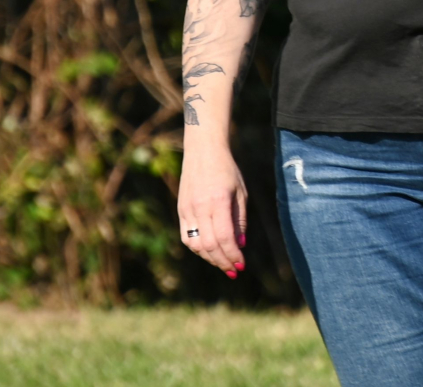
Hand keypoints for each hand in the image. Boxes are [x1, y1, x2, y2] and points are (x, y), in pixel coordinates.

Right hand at [177, 144, 247, 277]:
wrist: (203, 151)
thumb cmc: (227, 170)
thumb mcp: (240, 192)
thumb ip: (239, 220)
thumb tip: (240, 245)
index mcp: (217, 201)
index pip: (224, 238)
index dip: (233, 255)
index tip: (241, 265)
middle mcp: (199, 207)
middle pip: (209, 245)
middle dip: (222, 261)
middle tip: (233, 271)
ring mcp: (187, 209)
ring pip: (195, 245)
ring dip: (209, 258)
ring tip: (223, 263)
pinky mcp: (180, 210)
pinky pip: (186, 237)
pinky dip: (198, 248)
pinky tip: (209, 251)